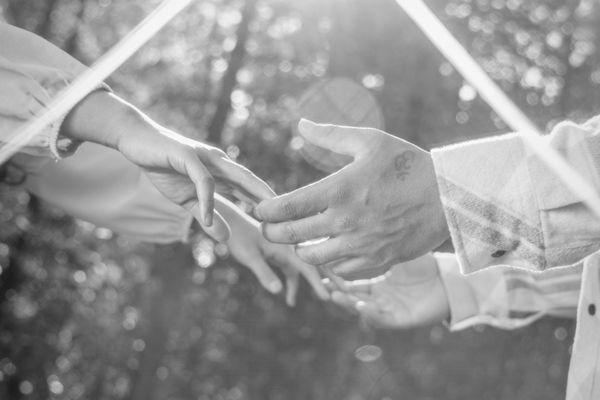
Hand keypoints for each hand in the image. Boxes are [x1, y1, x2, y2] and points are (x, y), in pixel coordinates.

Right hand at [62, 92, 274, 239]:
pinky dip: (208, 200)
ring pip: (235, 177)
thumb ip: (207, 218)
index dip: (268, 204)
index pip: (251, 189)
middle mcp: (219, 162)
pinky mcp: (187, 156)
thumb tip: (226, 240)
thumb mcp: (187, 200)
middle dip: (271, 199)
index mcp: (222, 172)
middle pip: (252, 181)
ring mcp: (205, 158)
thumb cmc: (165, 168)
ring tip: (266, 215)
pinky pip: (203, 181)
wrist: (137, 141)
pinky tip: (211, 218)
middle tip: (291, 217)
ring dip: (252, 195)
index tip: (286, 222)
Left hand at [216, 196, 328, 304]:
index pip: (310, 264)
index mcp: (287, 244)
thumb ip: (263, 272)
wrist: (226, 220)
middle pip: (315, 263)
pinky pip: (292, 270)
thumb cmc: (236, 236)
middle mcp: (290, 246)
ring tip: (326, 297)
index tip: (332, 294)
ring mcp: (286, 250)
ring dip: (314, 281)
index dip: (322, 280)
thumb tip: (278, 292)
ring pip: (306, 267)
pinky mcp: (278, 254)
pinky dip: (293, 284)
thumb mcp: (248, 256)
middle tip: (346, 292)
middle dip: (330, 278)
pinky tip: (289, 301)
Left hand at [254, 119, 448, 276]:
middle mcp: (346, 222)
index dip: (266, 210)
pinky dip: (328, 262)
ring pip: (312, 257)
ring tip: (299, 238)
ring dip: (300, 248)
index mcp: (340, 190)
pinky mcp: (376, 262)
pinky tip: (328, 250)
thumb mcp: (371, 141)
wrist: (449, 198)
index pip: (288, 206)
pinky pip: (339, 270)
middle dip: (273, 232)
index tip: (259, 209)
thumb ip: (331, 135)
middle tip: (268, 227)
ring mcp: (361, 246)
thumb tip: (301, 124)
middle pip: (292, 235)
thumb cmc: (408, 164)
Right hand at [328, 254, 448, 328]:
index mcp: (377, 285)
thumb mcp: (398, 253)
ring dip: (348, 304)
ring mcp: (389, 310)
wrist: (451, 282)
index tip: (319, 270)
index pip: (351, 283)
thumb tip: (359, 226)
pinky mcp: (401, 320)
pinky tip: (361, 305)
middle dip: (336, 291)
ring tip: (334, 296)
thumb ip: (378, 246)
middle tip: (321, 283)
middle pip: (352, 297)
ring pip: (363, 309)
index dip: (335, 279)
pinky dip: (371, 314)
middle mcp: (380, 299)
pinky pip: (382, 319)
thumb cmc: (426, 266)